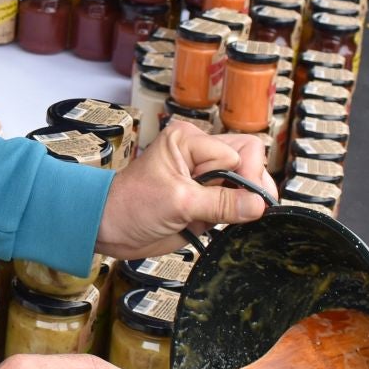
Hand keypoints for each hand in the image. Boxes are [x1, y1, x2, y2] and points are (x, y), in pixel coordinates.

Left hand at [94, 120, 272, 259]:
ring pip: (245, 183)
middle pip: (248, 162)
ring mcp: (205, 177)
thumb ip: (221, 203)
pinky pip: (235, 201)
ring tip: (228, 218)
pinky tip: (228, 223)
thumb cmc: (131, 206)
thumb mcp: (178, 203)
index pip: (240, 150)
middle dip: (250, 187)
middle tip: (245, 211)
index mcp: (190, 140)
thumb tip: (258, 204)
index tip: (249, 201)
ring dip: (244, 202)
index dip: (248, 175)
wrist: (110, 229)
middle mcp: (200, 154)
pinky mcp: (206, 198)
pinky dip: (238, 213)